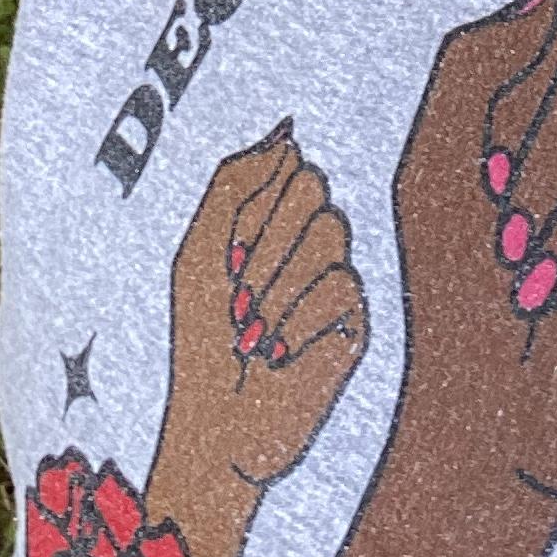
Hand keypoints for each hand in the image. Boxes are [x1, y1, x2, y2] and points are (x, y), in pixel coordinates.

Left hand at [145, 122, 367, 556]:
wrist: (215, 425)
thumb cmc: (200, 341)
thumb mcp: (201, 248)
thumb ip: (238, 182)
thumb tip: (285, 132)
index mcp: (268, 219)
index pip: (289, 164)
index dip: (255, 202)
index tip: (228, 249)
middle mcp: (306, 243)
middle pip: (315, 188)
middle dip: (266, 240)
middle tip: (239, 292)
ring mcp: (333, 281)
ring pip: (332, 233)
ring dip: (278, 287)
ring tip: (256, 330)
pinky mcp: (356, 324)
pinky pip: (342, 287)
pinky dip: (300, 322)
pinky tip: (282, 353)